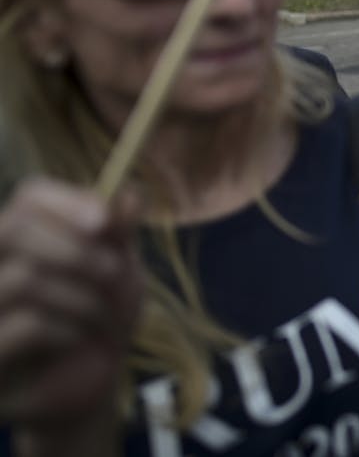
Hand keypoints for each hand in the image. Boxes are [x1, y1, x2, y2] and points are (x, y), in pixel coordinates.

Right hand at [0, 179, 140, 426]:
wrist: (96, 380)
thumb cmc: (102, 315)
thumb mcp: (120, 269)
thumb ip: (120, 232)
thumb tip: (129, 193)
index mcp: (20, 239)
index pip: (29, 197)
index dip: (66, 202)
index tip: (105, 222)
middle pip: (13, 228)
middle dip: (77, 250)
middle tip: (114, 272)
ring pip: (23, 278)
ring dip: (81, 295)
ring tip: (100, 314)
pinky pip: (26, 324)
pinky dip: (67, 329)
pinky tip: (78, 339)